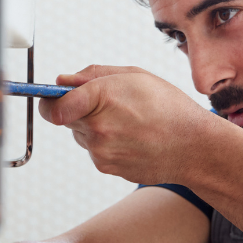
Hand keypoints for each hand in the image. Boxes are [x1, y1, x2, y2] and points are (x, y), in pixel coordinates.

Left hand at [38, 65, 214, 184]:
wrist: (194, 147)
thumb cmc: (170, 108)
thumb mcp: (135, 76)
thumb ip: (93, 75)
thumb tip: (63, 81)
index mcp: (102, 98)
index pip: (53, 106)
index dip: (48, 100)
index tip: (50, 97)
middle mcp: (98, 128)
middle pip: (65, 118)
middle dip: (78, 109)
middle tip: (108, 104)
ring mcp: (101, 152)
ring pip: (80, 134)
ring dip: (94, 126)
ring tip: (127, 122)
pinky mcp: (106, 167)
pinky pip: (95, 150)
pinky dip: (106, 143)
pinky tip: (131, 137)